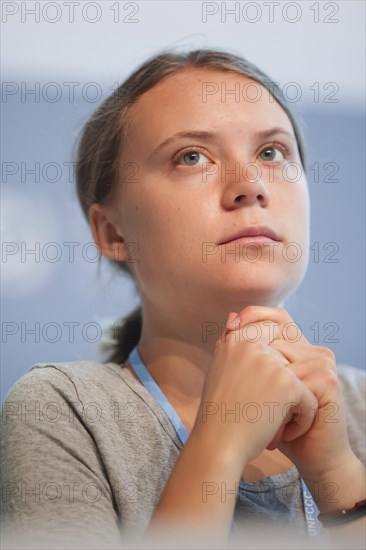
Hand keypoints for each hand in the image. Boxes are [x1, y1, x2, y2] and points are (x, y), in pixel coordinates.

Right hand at [194, 315, 317, 469]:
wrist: (218, 445)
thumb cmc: (218, 411)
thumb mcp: (220, 368)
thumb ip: (231, 341)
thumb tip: (235, 315)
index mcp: (236, 339)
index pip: (271, 338)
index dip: (276, 367)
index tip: (261, 394)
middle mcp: (252, 345)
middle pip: (290, 361)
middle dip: (286, 386)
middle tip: (267, 411)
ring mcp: (271, 362)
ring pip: (301, 380)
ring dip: (295, 403)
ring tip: (276, 423)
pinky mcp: (288, 384)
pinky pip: (309, 400)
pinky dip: (302, 420)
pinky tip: (286, 434)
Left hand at [225, 306, 356, 481]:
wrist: (310, 455)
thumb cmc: (275, 422)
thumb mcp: (253, 383)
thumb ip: (243, 351)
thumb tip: (229, 317)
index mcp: (295, 345)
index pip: (275, 317)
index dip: (252, 316)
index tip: (229, 329)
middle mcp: (311, 350)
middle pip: (274, 341)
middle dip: (258, 378)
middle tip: (250, 408)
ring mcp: (322, 363)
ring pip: (281, 364)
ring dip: (270, 402)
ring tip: (268, 428)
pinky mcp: (328, 381)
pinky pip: (296, 387)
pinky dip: (286, 415)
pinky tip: (285, 433)